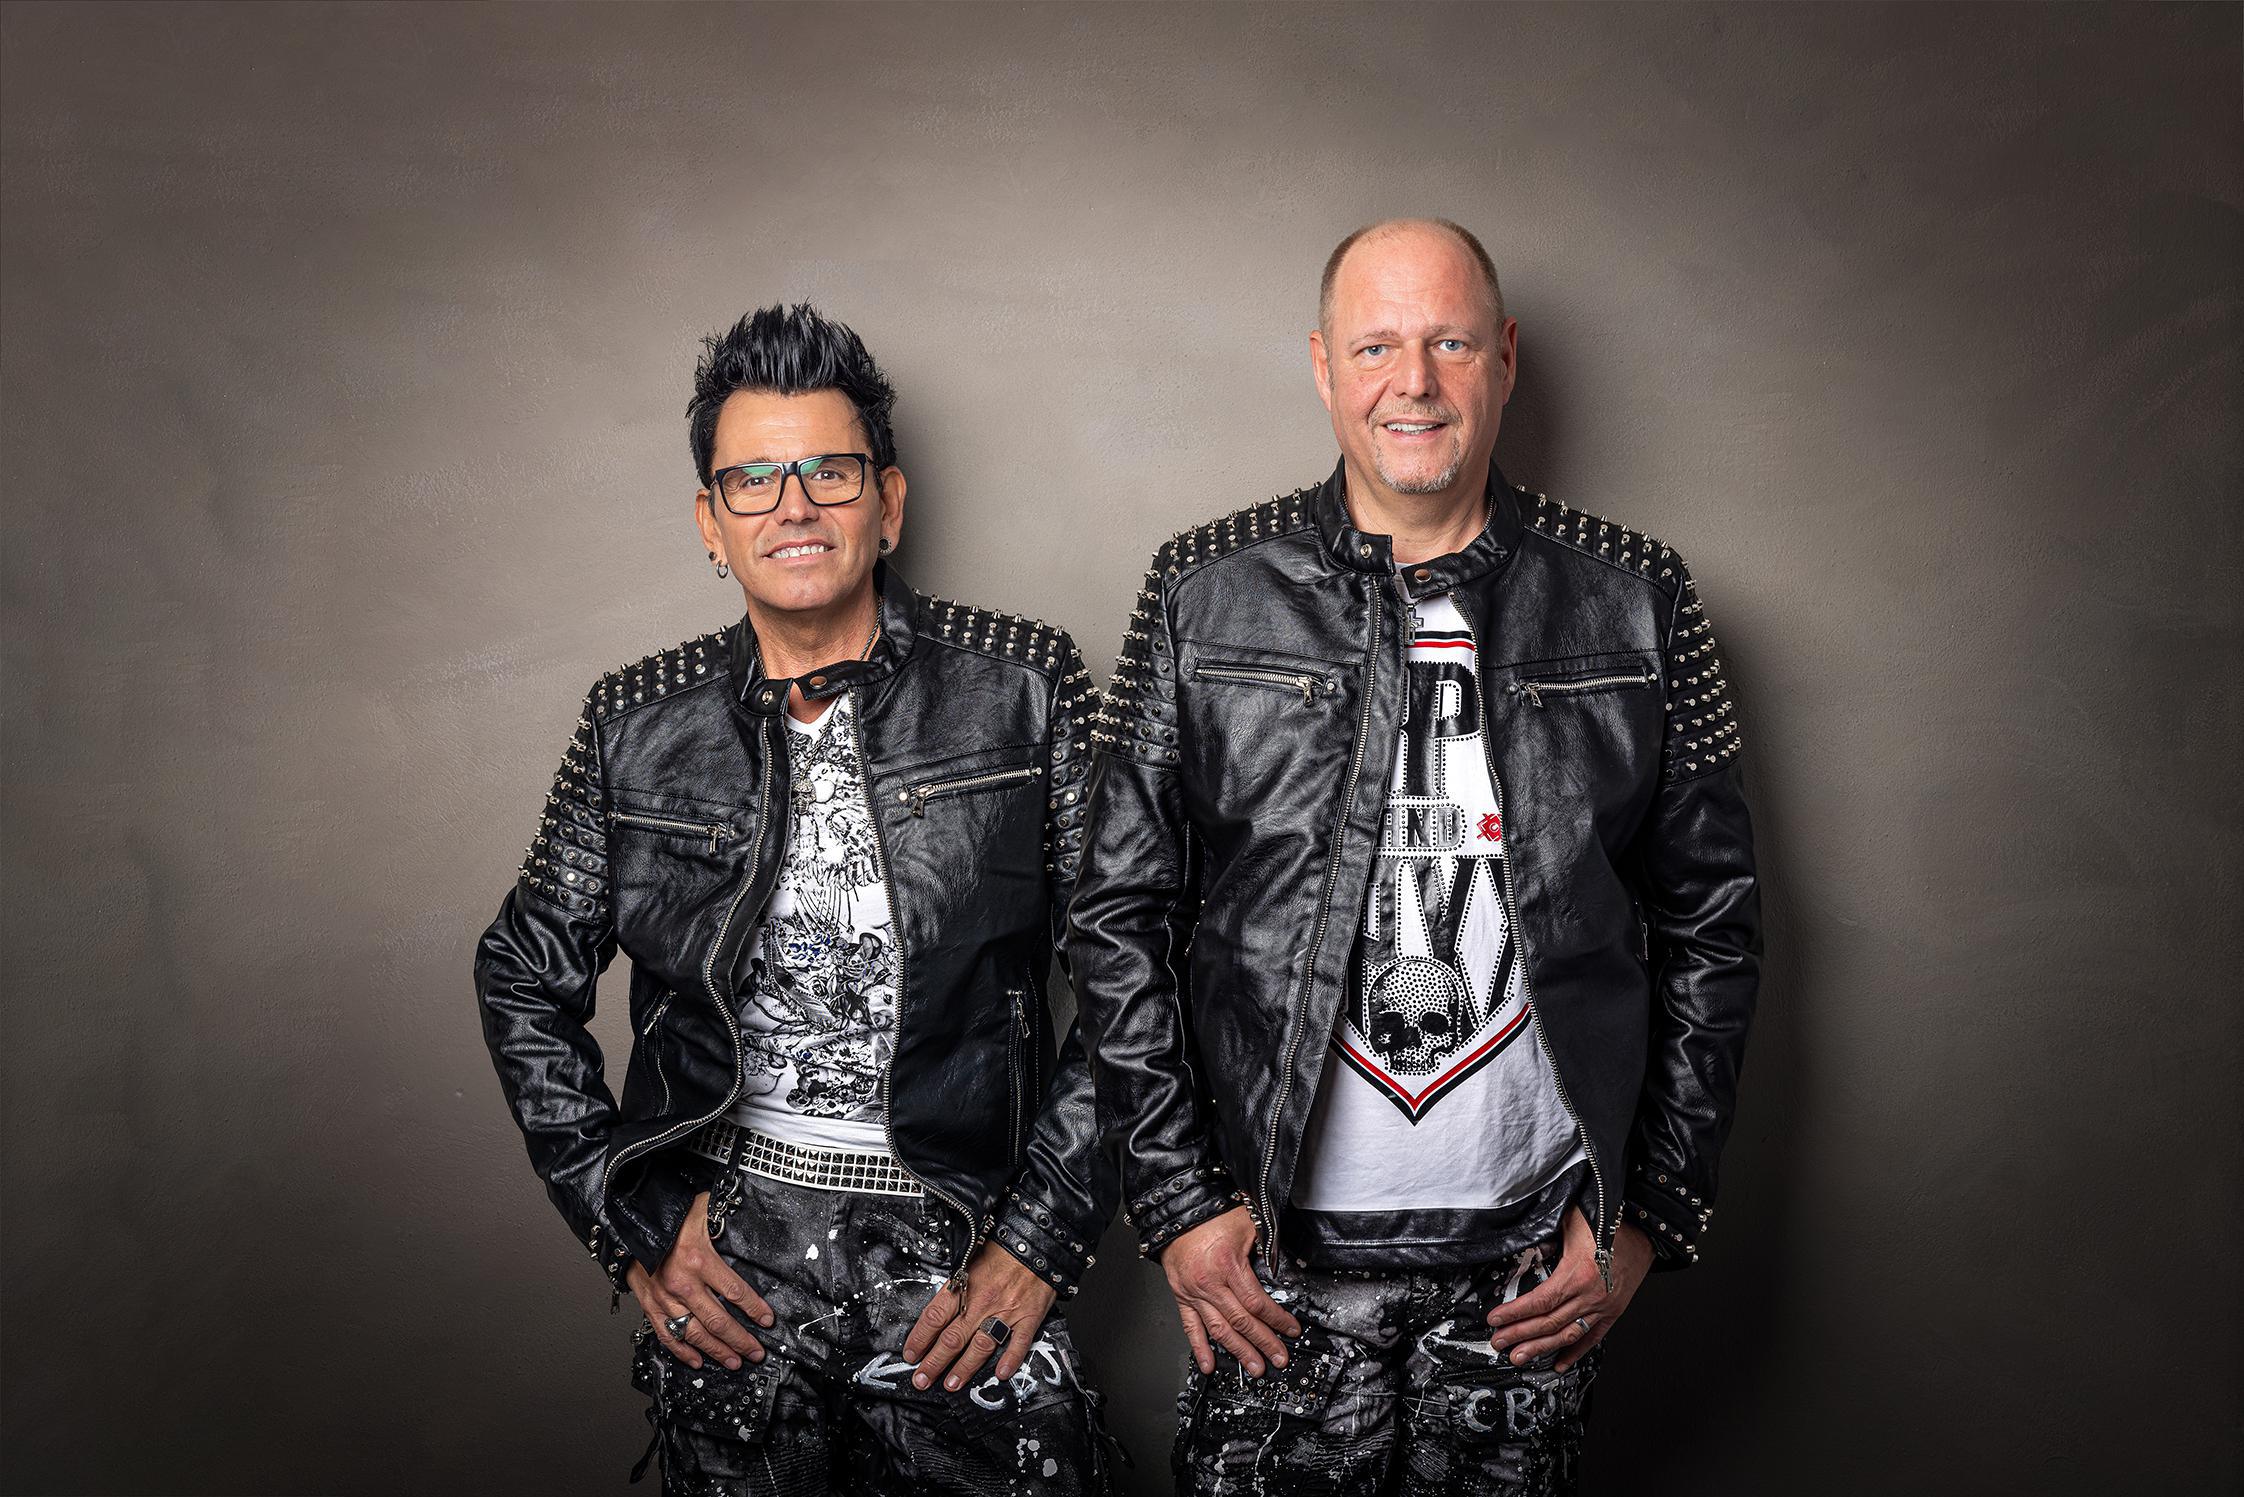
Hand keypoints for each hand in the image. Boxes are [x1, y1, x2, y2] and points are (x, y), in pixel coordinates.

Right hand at [625, 1190, 776, 1372]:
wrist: (631, 1221)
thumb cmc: (671, 1215)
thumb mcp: (705, 1209)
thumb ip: (726, 1219)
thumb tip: (751, 1219)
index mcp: (698, 1259)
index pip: (733, 1291)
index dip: (754, 1308)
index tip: (767, 1320)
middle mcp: (681, 1283)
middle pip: (717, 1320)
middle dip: (740, 1340)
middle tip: (755, 1352)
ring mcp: (664, 1297)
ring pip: (694, 1333)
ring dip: (716, 1350)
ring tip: (734, 1361)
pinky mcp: (650, 1305)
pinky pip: (667, 1335)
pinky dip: (682, 1351)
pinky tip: (697, 1361)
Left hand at [902, 1241, 1056, 1392]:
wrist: (1036, 1240)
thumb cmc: (1002, 1250)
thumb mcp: (969, 1261)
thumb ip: (956, 1287)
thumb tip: (938, 1312)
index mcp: (964, 1286)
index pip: (934, 1317)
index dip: (919, 1339)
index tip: (910, 1354)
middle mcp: (982, 1302)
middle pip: (952, 1338)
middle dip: (934, 1363)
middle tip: (921, 1379)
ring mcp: (1005, 1312)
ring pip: (981, 1346)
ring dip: (964, 1368)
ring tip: (951, 1384)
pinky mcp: (1029, 1316)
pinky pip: (1019, 1342)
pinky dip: (1010, 1359)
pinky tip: (1001, 1374)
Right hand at [1161, 1205, 1301, 1376]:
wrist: (1177, 1213)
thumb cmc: (1211, 1216)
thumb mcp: (1248, 1224)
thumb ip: (1266, 1246)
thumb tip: (1281, 1266)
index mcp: (1228, 1266)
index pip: (1257, 1303)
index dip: (1277, 1320)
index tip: (1291, 1329)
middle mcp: (1210, 1283)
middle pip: (1242, 1321)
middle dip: (1264, 1343)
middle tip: (1278, 1358)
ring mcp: (1194, 1293)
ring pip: (1219, 1329)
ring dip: (1239, 1352)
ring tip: (1254, 1367)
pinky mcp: (1182, 1296)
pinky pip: (1191, 1326)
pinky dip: (1200, 1347)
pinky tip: (1209, 1364)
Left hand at [1485, 1207, 1653, 1372]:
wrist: (1643, 1233)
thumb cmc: (1606, 1223)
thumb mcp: (1571, 1222)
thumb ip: (1546, 1236)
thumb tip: (1521, 1241)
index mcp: (1578, 1274)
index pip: (1540, 1301)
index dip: (1515, 1313)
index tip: (1495, 1320)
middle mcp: (1590, 1296)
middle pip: (1549, 1323)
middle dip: (1520, 1334)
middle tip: (1498, 1343)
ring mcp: (1603, 1308)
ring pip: (1567, 1335)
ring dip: (1541, 1348)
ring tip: (1519, 1357)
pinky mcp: (1612, 1313)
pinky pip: (1591, 1338)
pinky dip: (1574, 1352)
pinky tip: (1559, 1363)